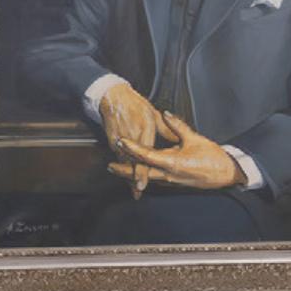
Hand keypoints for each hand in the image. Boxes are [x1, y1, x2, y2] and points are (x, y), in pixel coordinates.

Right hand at [98, 82, 160, 196]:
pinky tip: (127, 174)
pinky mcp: (112, 141)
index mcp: (143, 130)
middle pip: (131, 164)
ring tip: (134, 188)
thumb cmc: (136, 105)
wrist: (114, 98)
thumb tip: (178, 140)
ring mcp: (119, 140)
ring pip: (124, 162)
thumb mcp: (154, 115)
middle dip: (133, 180)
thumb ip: (167, 129)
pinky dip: (123, 166)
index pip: (143, 156)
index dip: (141, 173)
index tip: (141, 185)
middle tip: (137, 192)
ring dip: (128, 175)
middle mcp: (131, 138)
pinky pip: (119, 157)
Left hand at [110, 110, 245, 191]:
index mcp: (171, 162)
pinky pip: (155, 179)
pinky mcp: (174, 182)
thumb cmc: (211, 157)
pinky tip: (141, 172)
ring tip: (120, 169)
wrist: (224, 174)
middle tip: (110, 165)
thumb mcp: (194, 138)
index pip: (146, 154)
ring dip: (132, 173)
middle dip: (124, 169)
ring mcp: (170, 180)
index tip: (120, 140)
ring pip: (146, 177)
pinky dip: (144, 175)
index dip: (131, 147)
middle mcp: (167, 174)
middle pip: (140, 172)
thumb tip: (165, 114)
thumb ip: (177, 126)